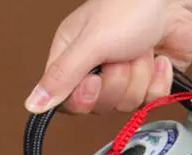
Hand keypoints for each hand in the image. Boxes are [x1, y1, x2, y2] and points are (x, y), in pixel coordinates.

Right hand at [25, 0, 191, 114]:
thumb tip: (31, 105)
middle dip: (116, 82)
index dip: (82, 98)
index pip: (67, 100)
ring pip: (125, 104)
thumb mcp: (90, 42)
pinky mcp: (149, 83)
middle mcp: (97, 69)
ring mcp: (125, 78)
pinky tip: (160, 58)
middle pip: (99, 106)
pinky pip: (150, 101)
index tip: (94, 80)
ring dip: (139, 76)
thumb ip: (61, 77)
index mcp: (73, 56)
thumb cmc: (133, 5)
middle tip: (121, 55)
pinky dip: (159, 79)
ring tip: (142, 49)